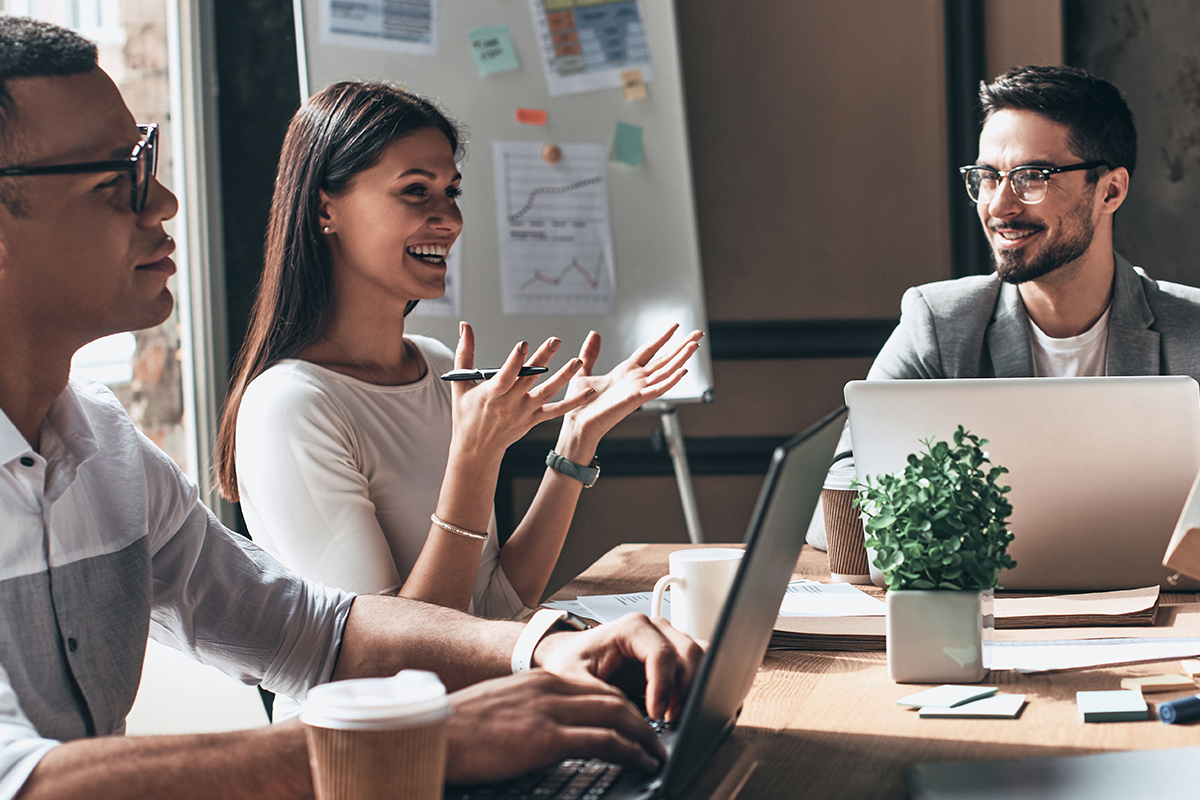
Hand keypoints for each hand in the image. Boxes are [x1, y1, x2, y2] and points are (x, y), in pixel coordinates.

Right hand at [445, 671, 665, 783]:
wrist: (434, 733)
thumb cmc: (459, 728)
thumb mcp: (502, 709)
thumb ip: (531, 711)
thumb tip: (545, 731)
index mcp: (539, 680)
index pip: (595, 686)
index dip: (622, 705)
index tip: (634, 722)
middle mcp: (551, 688)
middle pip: (613, 697)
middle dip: (641, 719)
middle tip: (655, 738)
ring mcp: (551, 711)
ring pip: (618, 715)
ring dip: (645, 736)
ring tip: (656, 752)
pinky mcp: (548, 738)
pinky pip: (605, 741)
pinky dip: (631, 751)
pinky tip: (642, 761)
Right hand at [450, 322, 592, 461]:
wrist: (476, 450)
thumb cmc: (466, 414)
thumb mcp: (461, 384)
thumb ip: (464, 353)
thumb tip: (465, 325)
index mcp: (491, 395)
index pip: (504, 376)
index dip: (514, 361)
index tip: (523, 344)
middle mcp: (509, 404)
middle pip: (529, 378)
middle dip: (543, 358)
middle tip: (555, 340)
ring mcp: (524, 412)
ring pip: (546, 393)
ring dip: (563, 377)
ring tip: (578, 361)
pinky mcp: (534, 420)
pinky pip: (556, 411)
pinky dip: (573, 403)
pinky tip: (589, 392)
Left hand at [532, 613, 702, 722]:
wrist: (569, 656)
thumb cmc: (571, 661)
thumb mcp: (574, 679)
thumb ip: (600, 696)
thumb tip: (627, 718)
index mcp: (632, 628)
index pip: (662, 654)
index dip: (663, 687)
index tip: (656, 714)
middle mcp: (655, 629)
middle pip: (690, 654)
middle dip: (685, 690)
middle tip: (669, 719)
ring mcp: (668, 640)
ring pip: (700, 657)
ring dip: (694, 687)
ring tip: (673, 715)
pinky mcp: (674, 655)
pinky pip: (699, 664)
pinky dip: (696, 685)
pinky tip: (678, 707)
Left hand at [561, 325, 702, 448]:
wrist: (577, 425)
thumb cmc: (579, 405)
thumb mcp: (583, 371)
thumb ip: (590, 353)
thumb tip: (594, 333)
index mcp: (625, 372)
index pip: (650, 351)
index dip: (663, 338)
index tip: (676, 327)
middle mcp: (636, 380)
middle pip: (665, 359)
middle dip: (682, 346)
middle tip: (698, 334)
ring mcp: (638, 390)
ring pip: (666, 371)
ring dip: (681, 358)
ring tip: (695, 345)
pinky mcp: (637, 399)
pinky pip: (658, 388)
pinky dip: (672, 380)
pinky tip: (684, 370)